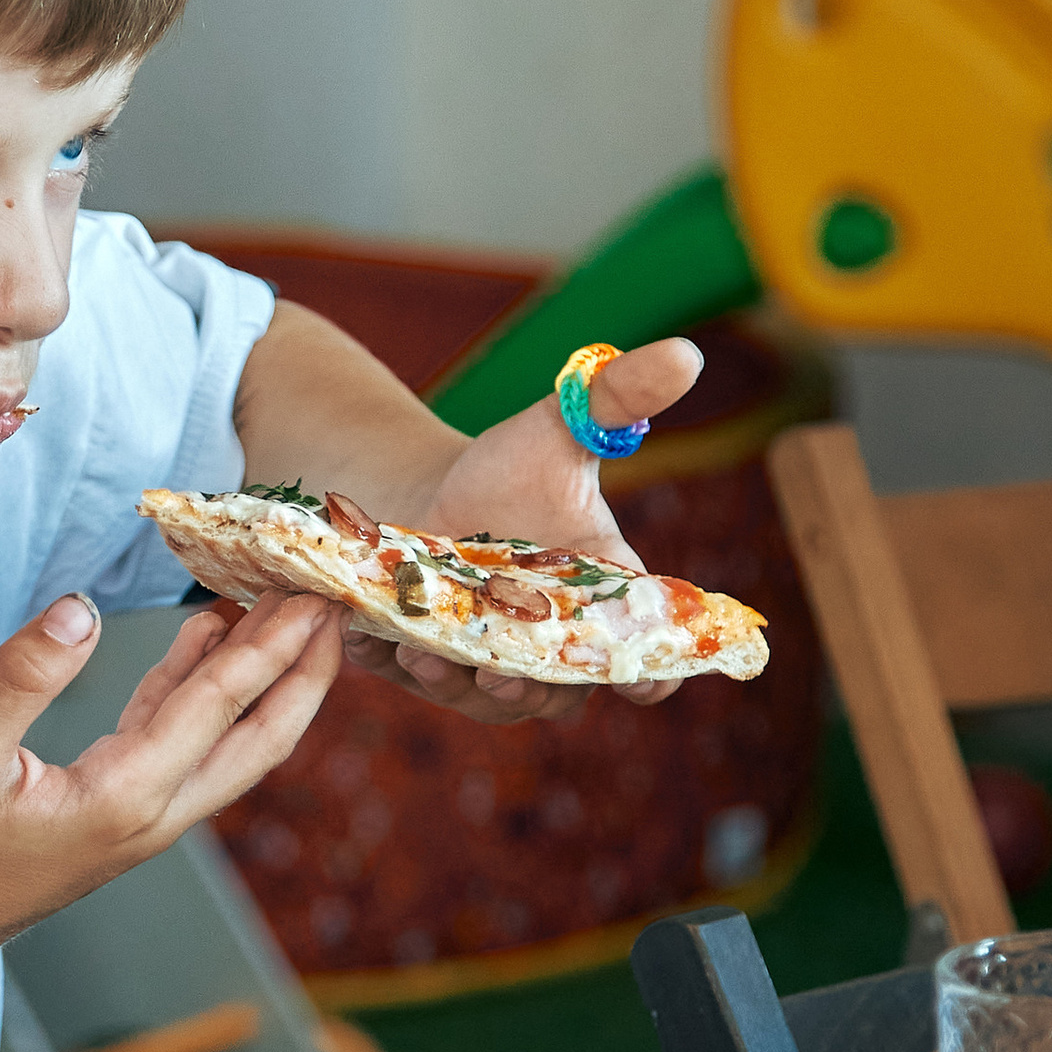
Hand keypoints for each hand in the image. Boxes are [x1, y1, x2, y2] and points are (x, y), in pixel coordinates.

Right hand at [0, 588, 341, 997]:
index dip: (271, 647)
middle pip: (261, 738)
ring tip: (285, 606)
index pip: (218, 708)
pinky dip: (201, 687)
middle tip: (336, 601)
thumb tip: (81, 608)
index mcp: (126, 796)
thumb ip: (24, 675)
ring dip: (263, 676)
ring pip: (230, 741)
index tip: (314, 596)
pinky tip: (207, 637)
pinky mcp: (124, 809)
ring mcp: (146, 816)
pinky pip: (183, 741)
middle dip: (305, 670)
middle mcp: (155, 812)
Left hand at [367, 334, 704, 722]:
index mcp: (602, 601)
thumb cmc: (512, 471)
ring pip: (483, 700)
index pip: (645, 659)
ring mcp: (488, 665)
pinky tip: (366, 636)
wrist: (434, 494)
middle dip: (530, 691)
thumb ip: (617, 398)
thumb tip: (685, 352)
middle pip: (557, 695)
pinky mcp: (431, 663)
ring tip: (421, 653)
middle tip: (500, 671)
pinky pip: (414, 681)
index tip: (637, 681)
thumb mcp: (559, 428)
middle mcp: (552, 647)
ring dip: (453, 684)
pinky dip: (390, 663)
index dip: (651, 678)